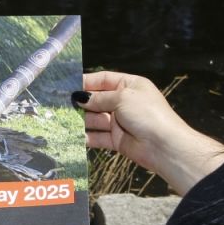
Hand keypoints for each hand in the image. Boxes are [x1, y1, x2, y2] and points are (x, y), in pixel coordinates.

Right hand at [76, 71, 223, 193]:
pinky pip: (98, 137)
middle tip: (60, 104)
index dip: (87, 82)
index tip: (68, 85)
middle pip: (97, 100)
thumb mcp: (122, 98)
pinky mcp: (117, 140)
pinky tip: (73, 136)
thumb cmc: (146, 113)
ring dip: (81, 120)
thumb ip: (99, 98)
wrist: (163, 145)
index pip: (104, 80)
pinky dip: (86, 137)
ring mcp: (120, 122)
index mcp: (130, 86)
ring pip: (95, 119)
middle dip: (81, 102)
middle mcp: (124, 102)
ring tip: (62, 119)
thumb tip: (80, 98)